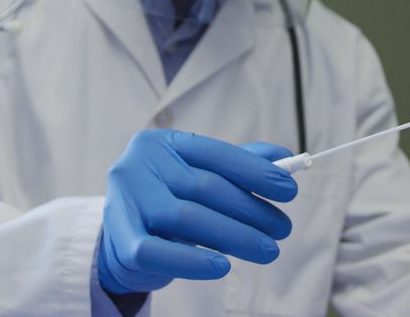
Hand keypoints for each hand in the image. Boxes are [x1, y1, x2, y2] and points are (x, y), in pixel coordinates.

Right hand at [97, 129, 297, 293]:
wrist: (120, 242)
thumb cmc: (168, 203)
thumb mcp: (198, 177)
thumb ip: (238, 165)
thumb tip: (284, 157)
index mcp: (161, 144)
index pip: (215, 154)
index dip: (256, 172)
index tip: (289, 190)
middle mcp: (139, 166)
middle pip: (206, 187)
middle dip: (252, 210)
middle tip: (282, 228)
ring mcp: (126, 202)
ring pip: (188, 218)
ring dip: (235, 236)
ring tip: (266, 249)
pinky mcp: (120, 240)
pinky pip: (160, 252)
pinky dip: (194, 260)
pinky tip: (222, 266)